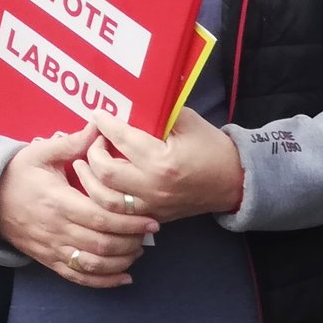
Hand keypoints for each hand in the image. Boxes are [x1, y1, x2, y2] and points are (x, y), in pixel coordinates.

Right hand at [0, 128, 156, 287]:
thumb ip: (71, 144)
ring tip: (139, 249)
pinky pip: (78, 277)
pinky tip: (125, 277)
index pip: (100, 217)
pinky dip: (103, 281)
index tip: (151, 219)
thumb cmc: (16, 173)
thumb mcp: (39, 153)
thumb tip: (98, 126)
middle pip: (101, 243)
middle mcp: (56, 229)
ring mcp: (52, 248)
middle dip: (131, 241)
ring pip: (93, 264)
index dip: (129, 221)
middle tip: (150, 233)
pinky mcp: (49, 260)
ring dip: (121, 261)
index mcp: (57, 202)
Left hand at [78, 109, 244, 224]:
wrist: (235, 182)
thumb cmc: (212, 148)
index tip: (96, 115)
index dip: (105, 124)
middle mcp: (154, 187)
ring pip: (106, 200)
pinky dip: (104, 199)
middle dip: (93, 154)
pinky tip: (99, 186)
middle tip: (94, 141)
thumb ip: (158, 114)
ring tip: (87, 165)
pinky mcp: (154, 216)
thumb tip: (127, 106)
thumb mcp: (188, 121)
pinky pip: (119, 214)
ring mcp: (153, 205)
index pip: (122, 139)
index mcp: (162, 161)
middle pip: (105, 173)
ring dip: (90, 181)